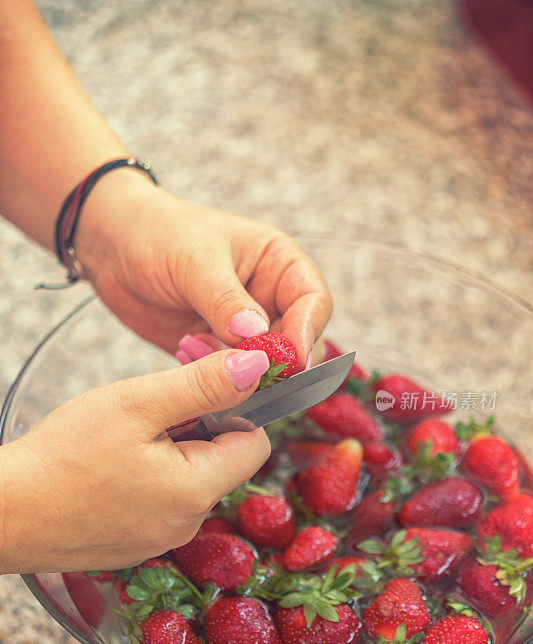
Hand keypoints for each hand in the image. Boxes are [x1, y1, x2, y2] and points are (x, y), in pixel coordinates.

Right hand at [0, 349, 270, 573]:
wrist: (5, 514)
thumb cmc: (64, 455)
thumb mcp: (138, 403)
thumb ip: (204, 384)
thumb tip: (259, 366)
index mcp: (199, 490)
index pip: (255, 442)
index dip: (233, 409)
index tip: (195, 392)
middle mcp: (190, 523)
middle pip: (224, 462)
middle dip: (199, 428)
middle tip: (151, 410)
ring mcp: (162, 540)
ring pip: (192, 480)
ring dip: (173, 451)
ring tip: (125, 439)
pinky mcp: (137, 545)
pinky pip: (165, 502)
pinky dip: (151, 478)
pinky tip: (112, 467)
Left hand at [76, 171, 331, 365]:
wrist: (111, 245)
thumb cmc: (158, 233)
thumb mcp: (194, 260)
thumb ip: (225, 300)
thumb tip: (257, 335)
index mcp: (279, 264)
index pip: (313, 303)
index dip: (307, 333)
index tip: (289, 359)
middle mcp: (270, 299)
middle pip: (296, 344)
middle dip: (278, 365)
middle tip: (251, 380)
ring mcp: (244, 329)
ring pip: (264, 367)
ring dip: (244, 377)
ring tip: (210, 368)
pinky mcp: (217, 352)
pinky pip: (230, 378)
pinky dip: (217, 382)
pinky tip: (190, 365)